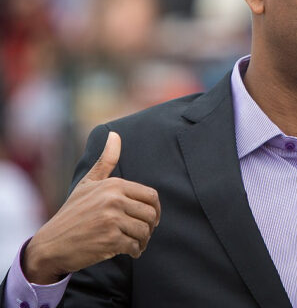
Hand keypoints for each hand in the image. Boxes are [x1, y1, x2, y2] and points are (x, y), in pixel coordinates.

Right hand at [23, 132, 160, 284]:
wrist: (51, 243)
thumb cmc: (73, 212)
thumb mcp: (88, 183)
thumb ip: (106, 160)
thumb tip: (115, 134)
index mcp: (114, 185)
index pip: (151, 196)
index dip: (156, 209)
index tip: (151, 218)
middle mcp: (114, 200)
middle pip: (151, 214)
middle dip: (151, 226)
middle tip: (144, 232)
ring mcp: (111, 220)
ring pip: (145, 231)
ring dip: (144, 240)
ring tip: (137, 242)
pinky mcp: (109, 240)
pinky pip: (135, 246)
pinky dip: (136, 251)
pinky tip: (129, 251)